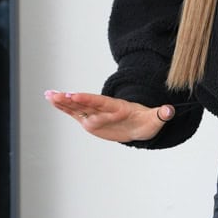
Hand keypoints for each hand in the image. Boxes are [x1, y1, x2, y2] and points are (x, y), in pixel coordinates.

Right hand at [44, 89, 174, 142]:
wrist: (141, 123)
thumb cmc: (147, 121)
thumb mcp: (155, 119)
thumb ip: (160, 114)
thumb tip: (169, 111)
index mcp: (117, 107)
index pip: (101, 102)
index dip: (88, 99)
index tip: (75, 96)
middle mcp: (104, 109)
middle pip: (86, 103)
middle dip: (73, 100)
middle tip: (58, 95)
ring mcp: (96, 114)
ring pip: (78, 107)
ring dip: (63, 102)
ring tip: (48, 95)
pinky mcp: (90, 120)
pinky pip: (76, 113)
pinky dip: (64, 108)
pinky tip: (51, 101)